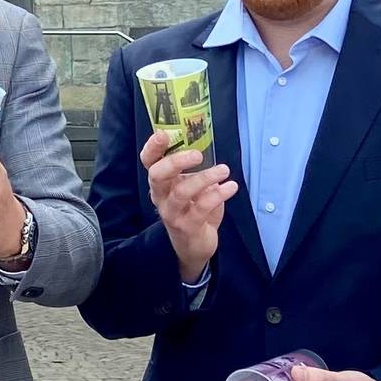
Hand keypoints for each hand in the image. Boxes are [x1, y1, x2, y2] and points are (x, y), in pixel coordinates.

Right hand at [140, 130, 234, 281]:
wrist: (194, 246)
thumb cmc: (192, 209)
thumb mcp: (190, 187)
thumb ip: (194, 169)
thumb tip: (206, 145)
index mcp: (160, 183)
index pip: (149, 162)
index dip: (152, 147)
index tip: (163, 134)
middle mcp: (161, 197)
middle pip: (158, 176)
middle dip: (175, 162)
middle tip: (197, 154)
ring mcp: (172, 212)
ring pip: (182, 192)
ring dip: (204, 178)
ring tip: (224, 170)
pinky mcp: (187, 226)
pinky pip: (201, 208)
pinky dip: (218, 195)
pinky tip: (231, 187)